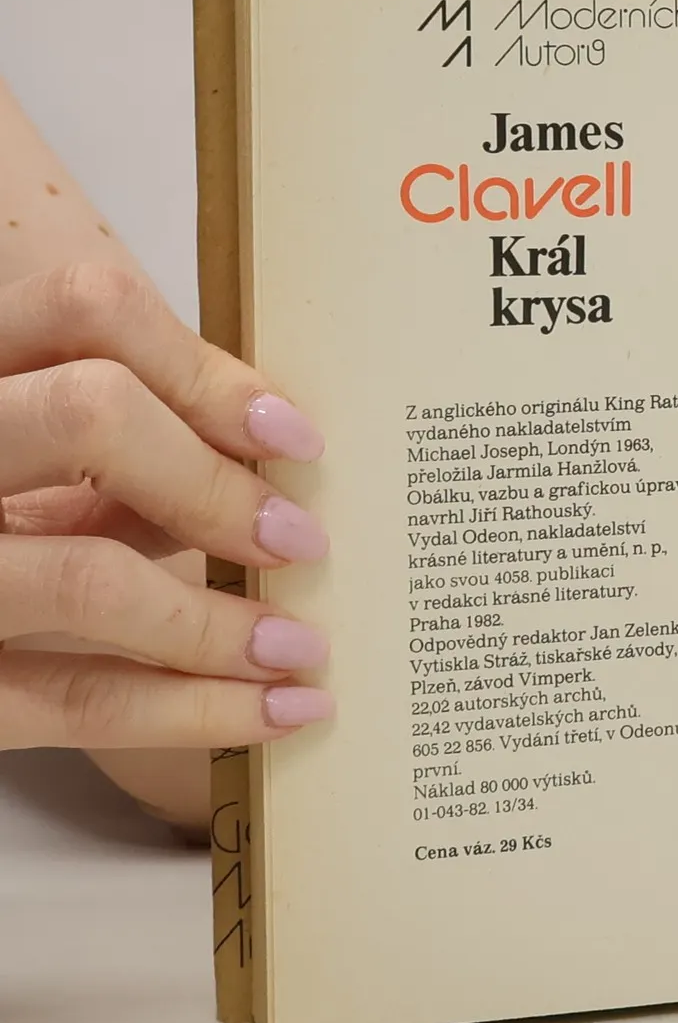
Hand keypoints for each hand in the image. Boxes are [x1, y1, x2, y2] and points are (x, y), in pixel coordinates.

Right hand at [0, 263, 332, 746]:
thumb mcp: (19, 462)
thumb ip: (116, 451)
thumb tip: (269, 475)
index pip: (85, 311)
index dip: (206, 370)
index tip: (293, 437)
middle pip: (91, 414)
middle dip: (216, 486)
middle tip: (301, 542)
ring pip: (89, 576)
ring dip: (222, 626)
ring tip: (304, 652)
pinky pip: (80, 699)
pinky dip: (197, 711)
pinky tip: (278, 712)